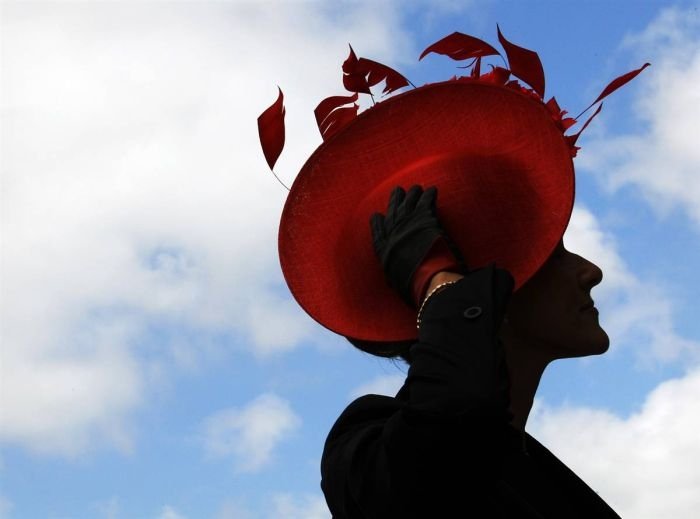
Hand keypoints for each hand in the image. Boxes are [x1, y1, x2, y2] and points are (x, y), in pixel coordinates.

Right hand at [370, 185, 460, 306]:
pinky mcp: (424, 217)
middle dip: (395, 200)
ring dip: (413, 194)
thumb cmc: (412, 285)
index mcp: (383, 247)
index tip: (378, 215)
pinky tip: (432, 189)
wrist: (426, 277)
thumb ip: (393, 276)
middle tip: (398, 191)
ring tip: (416, 188)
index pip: (377, 229)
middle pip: (392, 210)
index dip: (378, 222)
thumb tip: (393, 282)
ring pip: (408, 202)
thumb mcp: (395, 282)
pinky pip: (426, 200)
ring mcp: (408, 221)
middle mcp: (393, 231)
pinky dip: (429, 194)